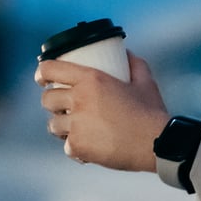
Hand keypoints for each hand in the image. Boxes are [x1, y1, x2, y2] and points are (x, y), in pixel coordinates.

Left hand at [33, 51, 170, 172]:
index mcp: (91, 79)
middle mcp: (79, 100)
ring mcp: (77, 125)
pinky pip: (67, 146)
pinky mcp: (78, 147)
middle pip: (47, 99)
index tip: (42, 78)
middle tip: (63, 106)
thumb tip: (125, 53)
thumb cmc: (151, 112)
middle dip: (52, 102)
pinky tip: (87, 147)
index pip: (50, 69)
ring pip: (53, 125)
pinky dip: (75, 147)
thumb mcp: (144, 81)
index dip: (42, 73)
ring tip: (73, 128)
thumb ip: (134, 63)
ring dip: (61, 126)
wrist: (157, 144)